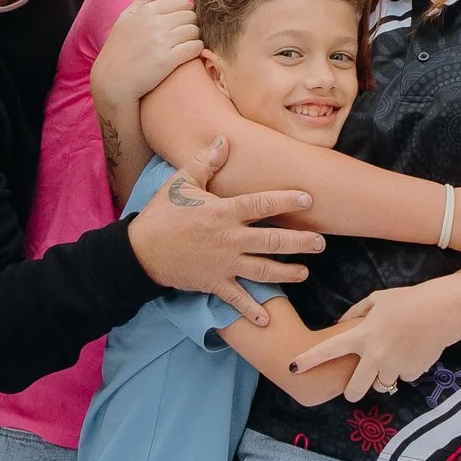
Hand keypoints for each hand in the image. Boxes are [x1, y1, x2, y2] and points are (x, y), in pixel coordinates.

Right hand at [89, 0, 201, 117]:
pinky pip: (195, 47)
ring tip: (186, 46)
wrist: (112, 81)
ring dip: (195, 38)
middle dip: (192, 25)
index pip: (182, 3)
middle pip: (191, 16)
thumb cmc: (119, 49)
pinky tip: (188, 55)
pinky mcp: (169, 60)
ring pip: (195, 31)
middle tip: (185, 36)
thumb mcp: (126, 18)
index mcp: (146, 10)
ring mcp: (162, 41)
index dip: (186, 13)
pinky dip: (196, 50)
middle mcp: (155, 23)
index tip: (181, 24)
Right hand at [127, 138, 322, 316]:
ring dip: (287, 273)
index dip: (286, 201)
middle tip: (320, 243)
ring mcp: (224, 264)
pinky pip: (237, 299)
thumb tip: (223, 140)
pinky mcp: (214, 284)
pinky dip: (251, 312)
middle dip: (300, 243)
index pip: (261, 204)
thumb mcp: (180, 183)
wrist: (139, 252)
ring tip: (305, 272)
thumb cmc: (161, 215)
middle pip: (272, 241)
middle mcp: (229, 239)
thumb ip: (205, 163)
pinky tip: (267, 320)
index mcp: (223, 212)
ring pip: (263, 270)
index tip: (308, 199)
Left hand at [302, 279, 460, 403]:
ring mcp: (394, 367)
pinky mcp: (412, 373)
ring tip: (397, 353)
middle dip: (352, 393)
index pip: (328, 350)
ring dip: (384, 375)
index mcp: (362, 335)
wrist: (442, 311)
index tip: (293, 367)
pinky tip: (413, 351)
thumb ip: (355, 314)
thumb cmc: (408, 301)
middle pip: (354, 390)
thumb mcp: (377, 299)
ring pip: (382, 383)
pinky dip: (406, 369)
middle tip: (353, 389)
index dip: (308, 360)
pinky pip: (403, 376)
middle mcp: (374, 356)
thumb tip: (339, 324)